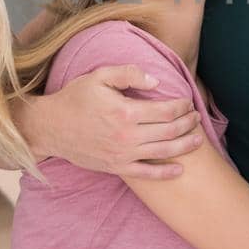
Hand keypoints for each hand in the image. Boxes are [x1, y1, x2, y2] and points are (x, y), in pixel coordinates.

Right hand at [22, 65, 199, 178]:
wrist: (51, 127)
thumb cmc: (75, 98)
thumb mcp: (99, 76)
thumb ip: (129, 74)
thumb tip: (156, 81)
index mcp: (125, 111)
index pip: (165, 110)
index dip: (182, 106)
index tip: (187, 102)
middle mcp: (127, 135)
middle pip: (169, 131)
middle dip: (188, 124)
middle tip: (196, 118)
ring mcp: (123, 154)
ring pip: (163, 152)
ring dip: (184, 146)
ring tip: (197, 139)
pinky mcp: (116, 167)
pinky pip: (146, 174)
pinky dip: (165, 173)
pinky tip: (180, 169)